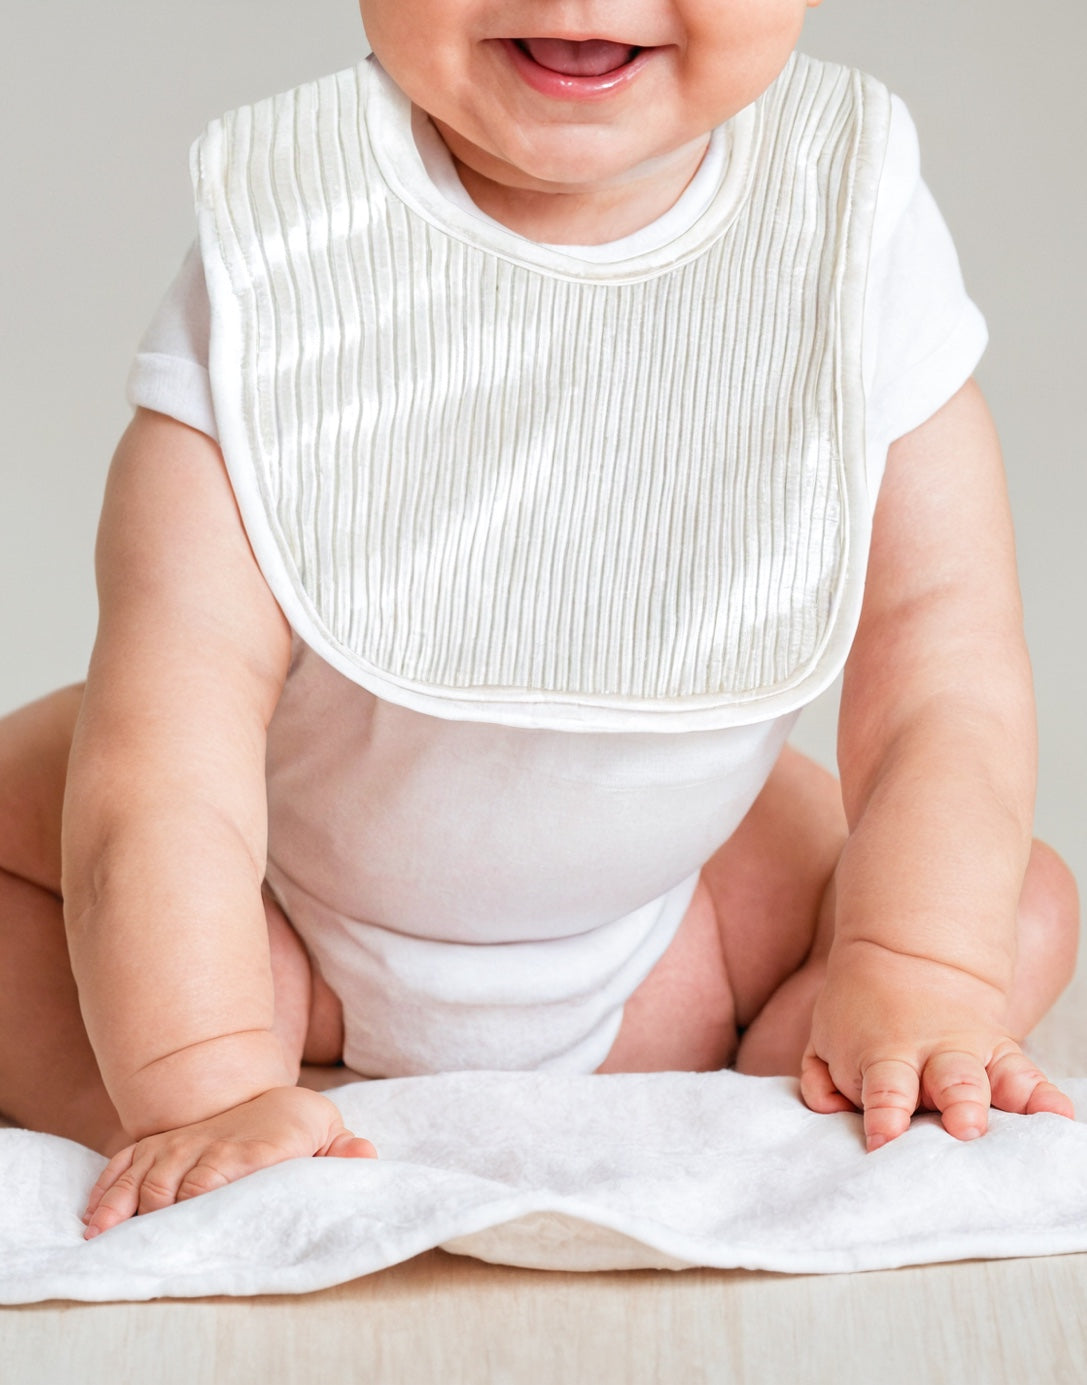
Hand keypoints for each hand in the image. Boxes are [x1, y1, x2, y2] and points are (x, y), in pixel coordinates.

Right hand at [83, 1086, 376, 1237]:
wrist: (275, 1099)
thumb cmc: (300, 1127)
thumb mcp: (329, 1134)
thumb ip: (342, 1151)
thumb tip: (364, 1154)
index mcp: (249, 1149)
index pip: (215, 1174)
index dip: (196, 1198)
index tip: (183, 1226)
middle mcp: (207, 1144)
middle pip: (169, 1181)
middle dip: (151, 1214)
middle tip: (136, 1247)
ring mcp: (179, 1144)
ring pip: (141, 1175)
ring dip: (120, 1207)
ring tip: (102, 1237)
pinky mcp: (159, 1146)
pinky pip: (124, 1164)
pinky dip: (107, 1188)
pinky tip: (95, 1217)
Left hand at [799, 939, 1073, 1149]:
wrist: (907, 954)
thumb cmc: (862, 1017)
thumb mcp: (826, 1037)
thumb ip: (822, 1081)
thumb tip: (832, 1110)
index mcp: (884, 1055)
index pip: (885, 1088)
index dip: (885, 1114)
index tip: (886, 1139)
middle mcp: (933, 1056)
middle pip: (950, 1081)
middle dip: (959, 1105)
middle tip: (964, 1127)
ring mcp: (972, 1055)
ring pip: (992, 1076)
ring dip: (1007, 1101)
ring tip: (1020, 1123)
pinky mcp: (1002, 1055)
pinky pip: (1028, 1075)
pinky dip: (1045, 1096)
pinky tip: (1060, 1116)